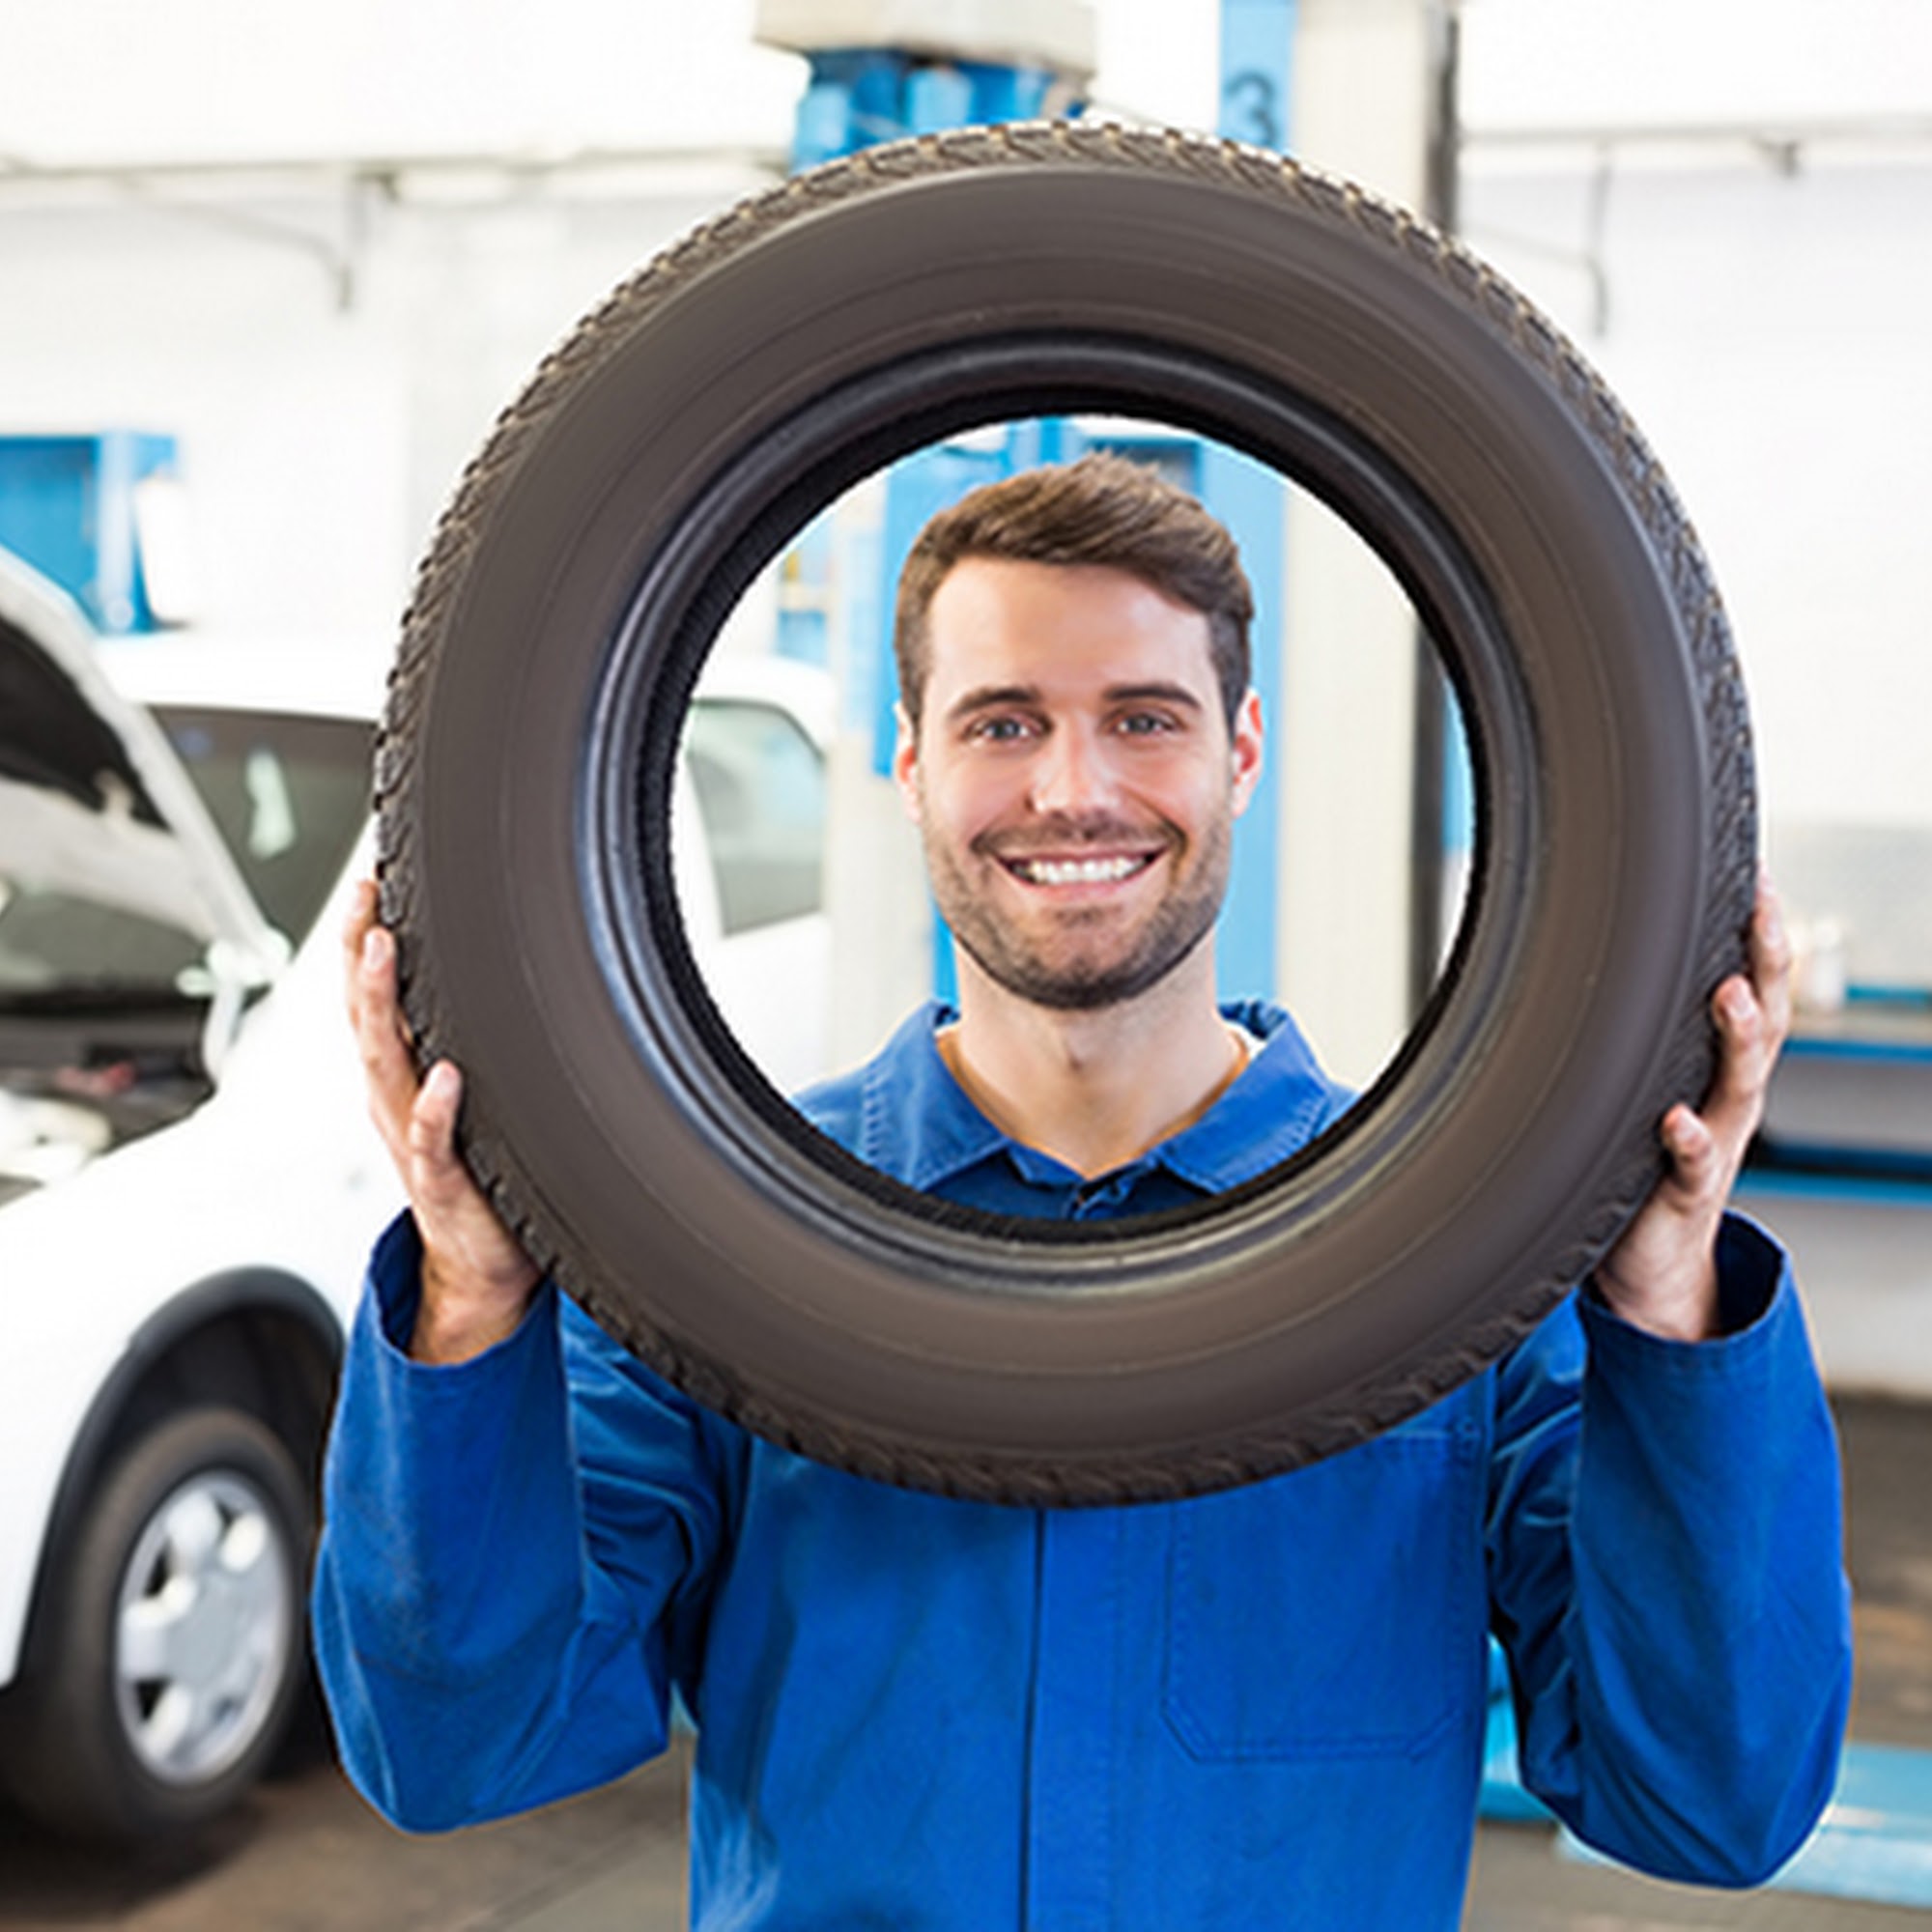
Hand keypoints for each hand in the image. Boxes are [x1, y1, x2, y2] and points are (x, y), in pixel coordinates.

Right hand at [344, 879, 540, 1362]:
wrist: (476, 1261)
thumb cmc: (473, 1170)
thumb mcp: (461, 1094)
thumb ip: (465, 1039)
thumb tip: (500, 966)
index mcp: (399, 1076)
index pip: (372, 996)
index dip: (366, 937)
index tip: (372, 877)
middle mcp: (395, 1099)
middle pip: (367, 1014)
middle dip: (363, 951)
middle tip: (367, 893)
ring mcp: (411, 1138)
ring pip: (386, 1064)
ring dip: (383, 1004)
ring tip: (388, 950)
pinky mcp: (442, 1181)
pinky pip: (433, 1141)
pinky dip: (436, 1107)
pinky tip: (446, 1077)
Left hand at [1592, 875, 1792, 1341]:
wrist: (1657, 1264)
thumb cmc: (1650, 1159)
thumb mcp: (1655, 1085)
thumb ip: (1645, 1031)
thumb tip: (1599, 951)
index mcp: (1721, 1066)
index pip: (1753, 988)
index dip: (1759, 936)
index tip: (1755, 876)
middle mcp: (1729, 1099)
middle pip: (1763, 1022)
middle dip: (1766, 965)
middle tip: (1762, 910)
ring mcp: (1716, 1144)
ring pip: (1739, 1084)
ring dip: (1734, 1037)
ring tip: (1725, 994)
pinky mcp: (1685, 1193)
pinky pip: (1692, 1165)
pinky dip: (1687, 1139)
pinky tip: (1675, 1119)